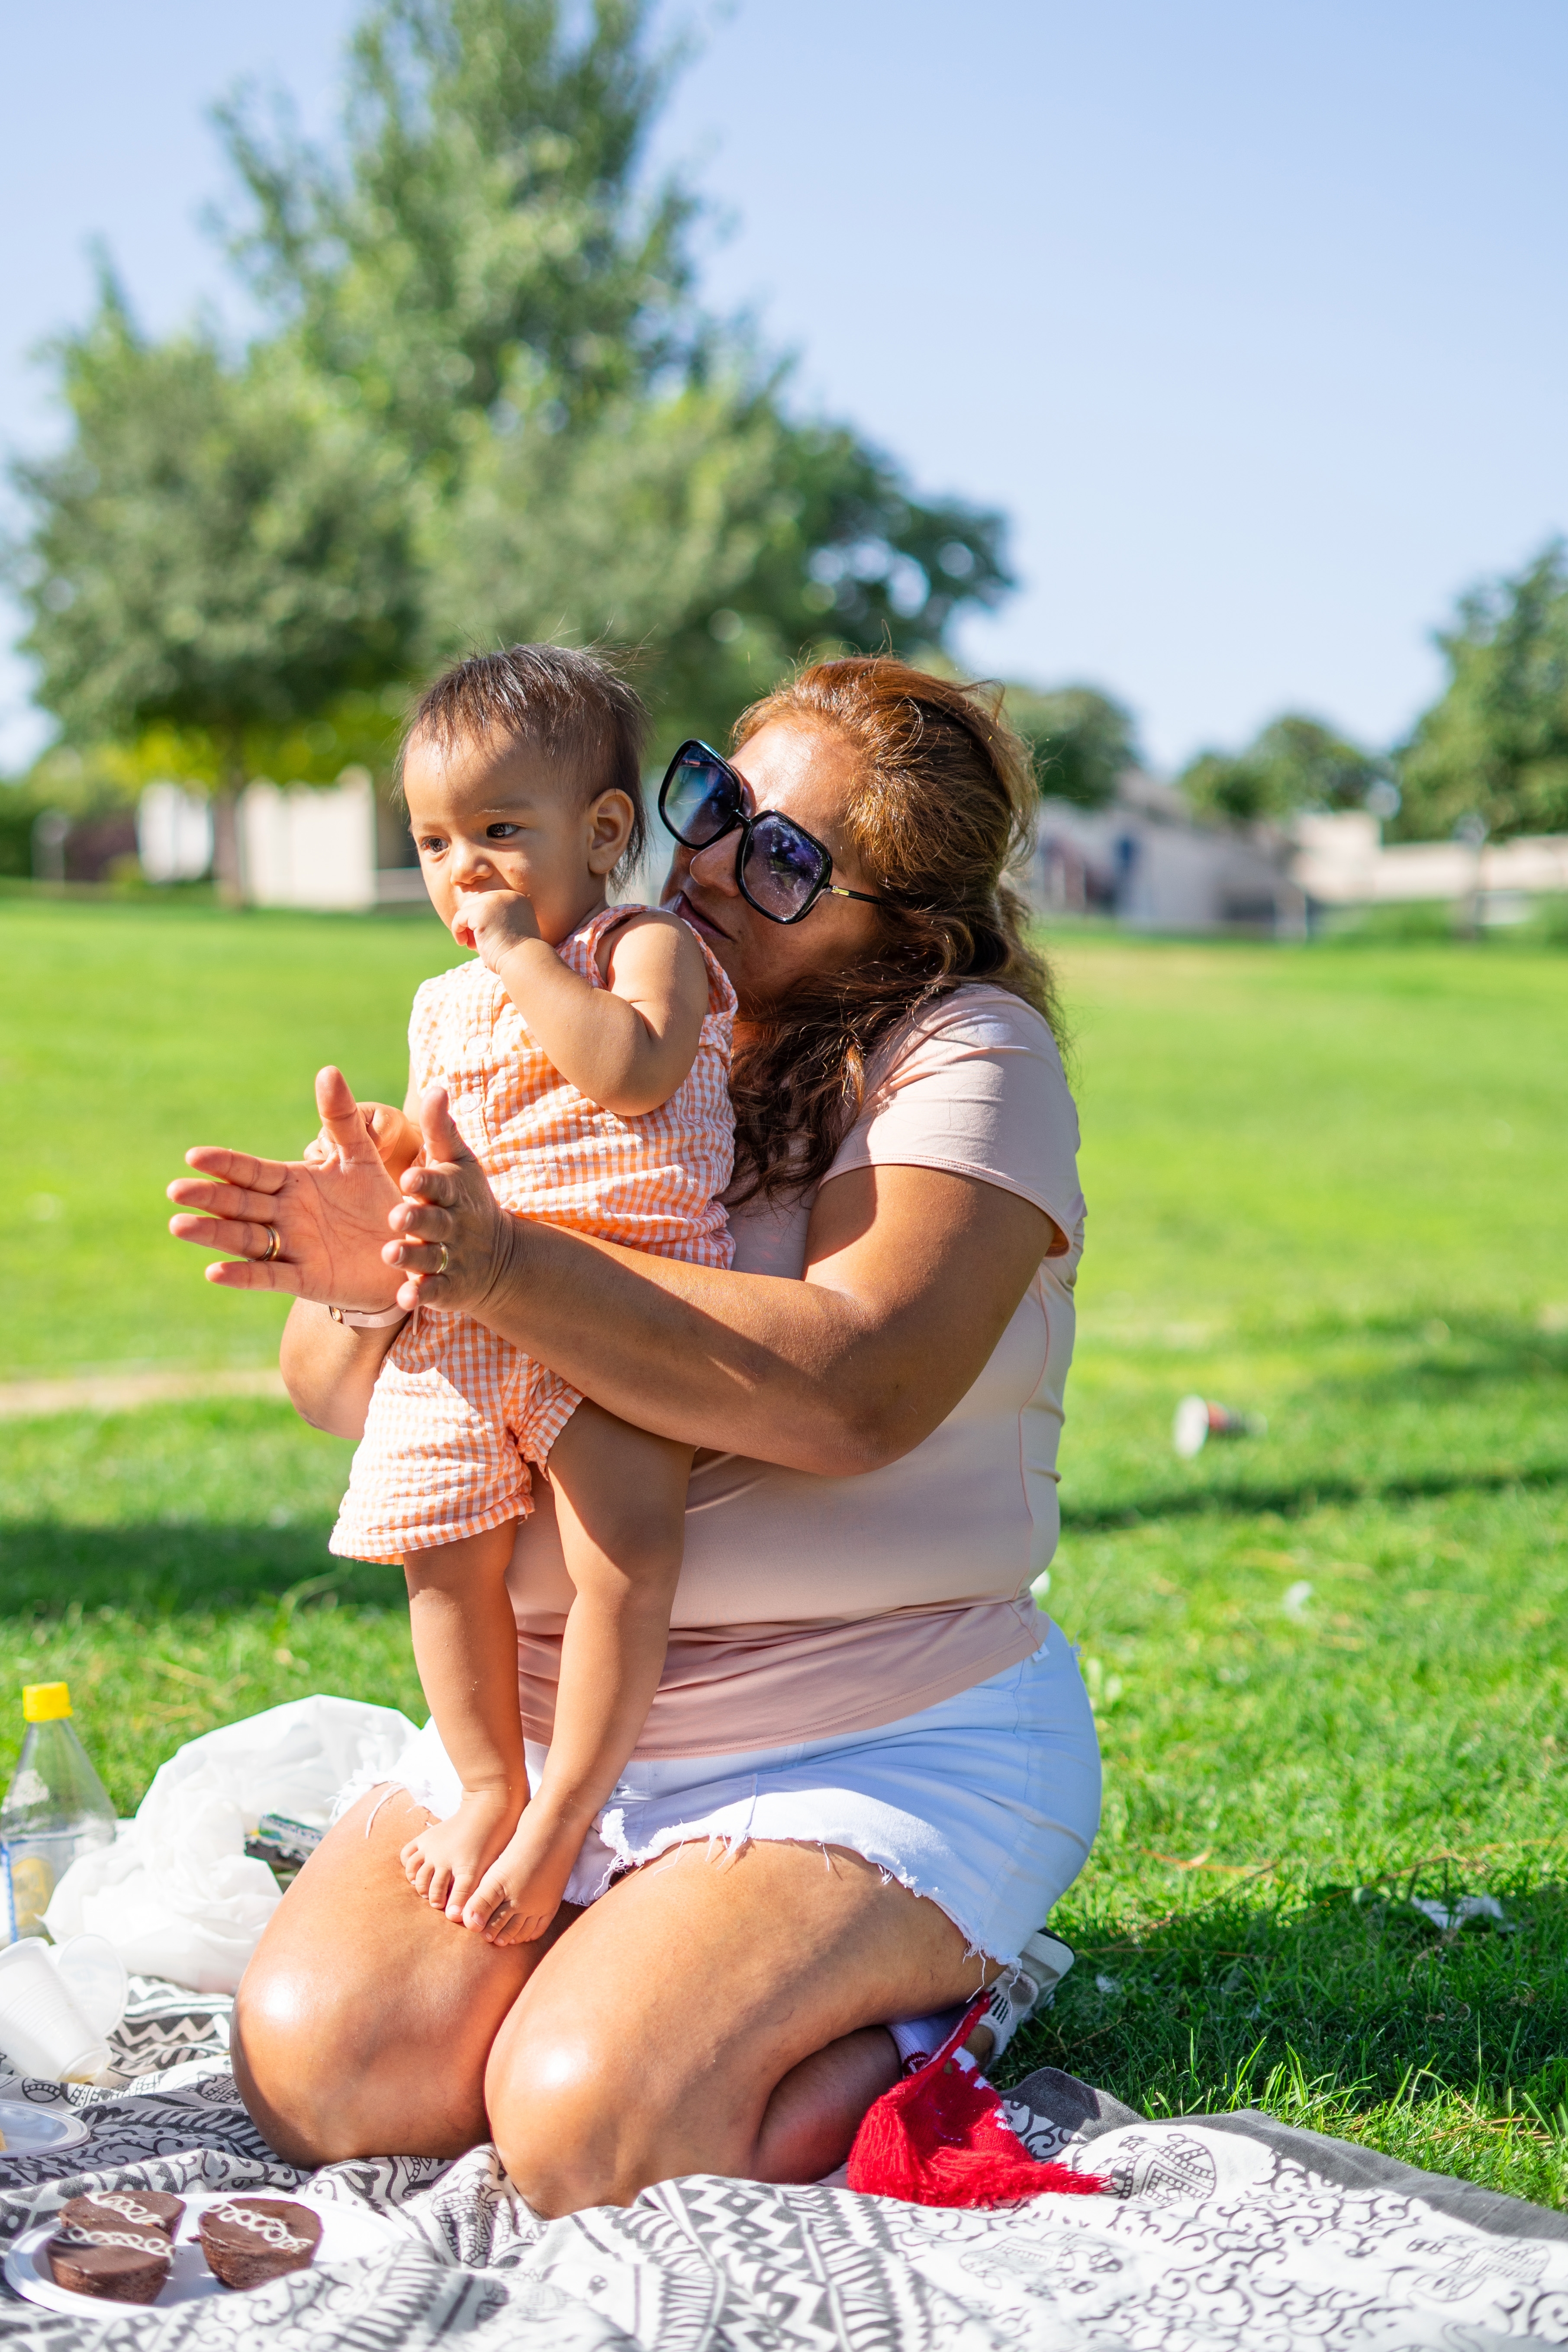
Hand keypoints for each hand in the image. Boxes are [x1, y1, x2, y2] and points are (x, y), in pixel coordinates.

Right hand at [167, 1066, 403, 1307]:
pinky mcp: (305, 1278)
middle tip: (175, 1190)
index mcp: (292, 1182)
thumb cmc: (375, 1200)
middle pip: (238, 1204)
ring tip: (180, 1225)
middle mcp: (283, 1214)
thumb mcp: (360, 1155)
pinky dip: (242, 1275)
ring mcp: (291, 1247)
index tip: (194, 1156)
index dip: (225, 1164)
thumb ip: (341, 1118)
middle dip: (208, 1197)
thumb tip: (328, 1070)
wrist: (401, 1249)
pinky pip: (268, 1276)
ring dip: (212, 1233)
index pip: (251, 1171)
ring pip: (244, 1239)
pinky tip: (214, 1271)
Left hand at [383, 1084, 520, 1314]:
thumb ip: (440, 1129)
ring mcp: (452, 1257)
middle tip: (396, 1217)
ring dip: (412, 1256)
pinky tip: (405, 1298)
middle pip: (435, 1221)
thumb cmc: (469, 1200)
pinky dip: (421, 1294)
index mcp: (452, 1191)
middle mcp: (453, 1224)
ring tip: (390, 1254)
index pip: (440, 1184)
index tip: (410, 1178)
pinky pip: (434, 1292)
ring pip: (430, 1257)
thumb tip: (436, 1086)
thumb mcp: (459, 1163)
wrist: (499, 1258)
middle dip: (417, 1219)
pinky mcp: (448, 1287)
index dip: (427, 1182)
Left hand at [453, 886, 541, 969]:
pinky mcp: (480, 912)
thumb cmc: (519, 955)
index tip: (483, 937)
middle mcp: (506, 896)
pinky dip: (457, 931)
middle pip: (476, 902)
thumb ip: (500, 920)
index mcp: (517, 899)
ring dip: (464, 927)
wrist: (525, 962)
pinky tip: (463, 944)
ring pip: (466, 908)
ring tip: (471, 944)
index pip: (490, 901)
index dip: (482, 919)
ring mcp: (493, 901)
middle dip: (471, 921)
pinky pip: (459, 917)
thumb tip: (476, 921)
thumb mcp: (513, 931)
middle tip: (475, 942)